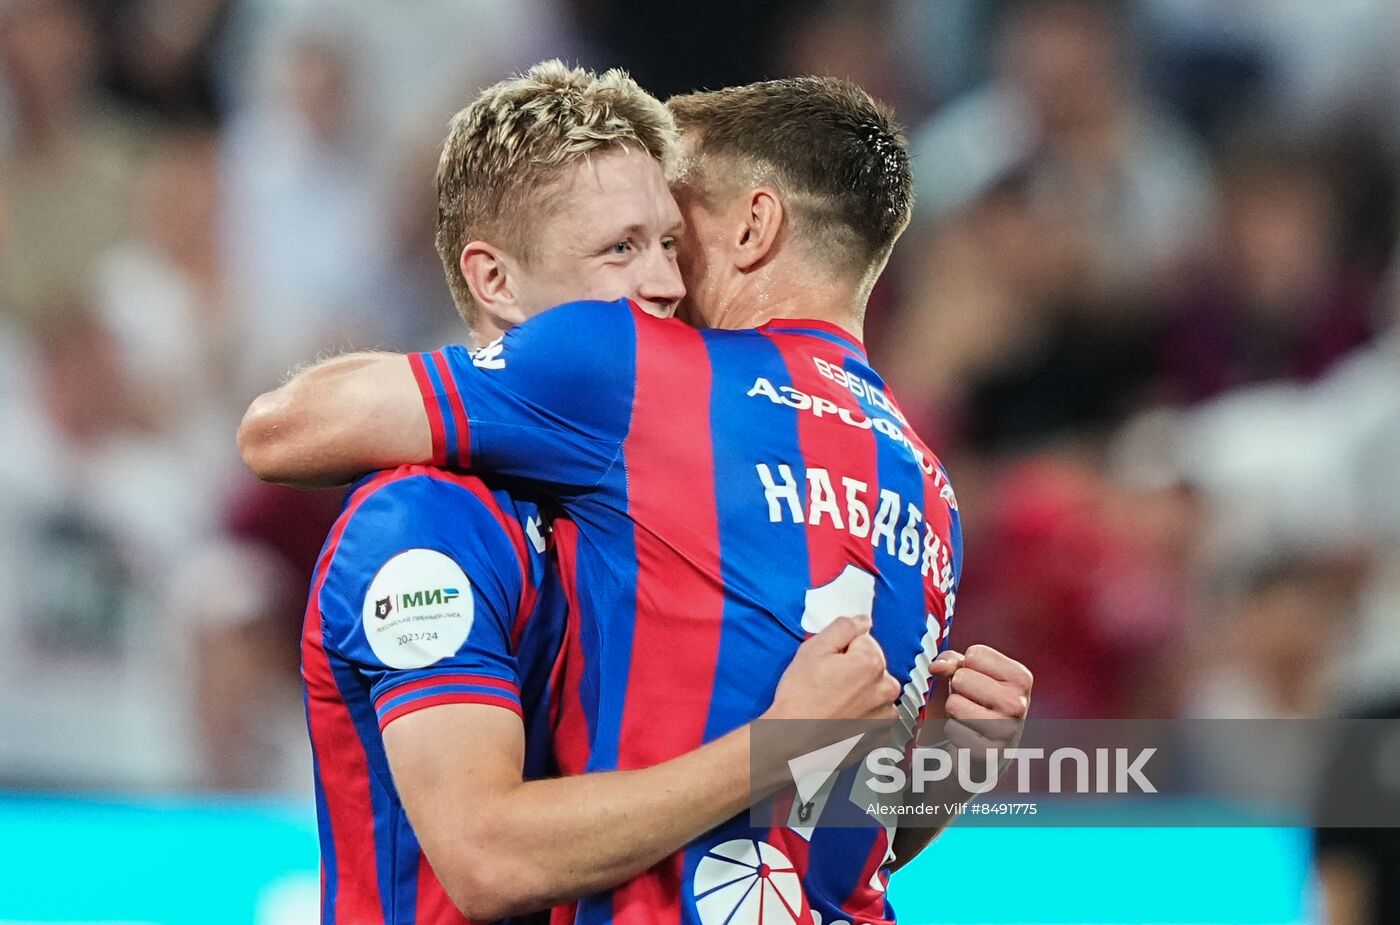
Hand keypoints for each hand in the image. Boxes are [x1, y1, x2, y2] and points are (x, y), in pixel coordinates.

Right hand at [764, 615, 899, 724]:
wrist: (792, 741)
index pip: (863, 641)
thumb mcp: (813, 649)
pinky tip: (842, 718)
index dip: (842, 649)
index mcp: (872, 663)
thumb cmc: (800, 697)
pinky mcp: (879, 734)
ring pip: (875, 690)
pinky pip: (876, 715)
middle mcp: (886, 688)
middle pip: (872, 665)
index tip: (826, 663)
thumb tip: (863, 620)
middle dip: (853, 669)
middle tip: (826, 683)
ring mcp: (884, 714)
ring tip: (833, 703)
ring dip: (860, 692)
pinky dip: (864, 714)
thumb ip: (842, 627)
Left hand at [928, 644, 1031, 761]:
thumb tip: (936, 667)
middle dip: (958, 689)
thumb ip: (952, 661)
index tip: (977, 683)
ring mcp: (1006, 730)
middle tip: (971, 702)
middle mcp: (1018, 703)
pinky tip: (968, 735)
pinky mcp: (989, 752)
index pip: (975, 654)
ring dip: (954, 711)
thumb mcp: (970, 673)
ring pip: (954, 703)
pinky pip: (952, 729)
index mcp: (1021, 678)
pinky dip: (953, 731)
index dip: (966, 667)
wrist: (986, 748)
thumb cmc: (977, 702)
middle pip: (961, 678)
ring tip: (968, 717)